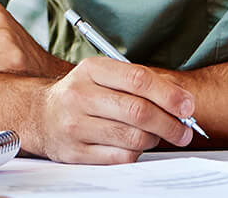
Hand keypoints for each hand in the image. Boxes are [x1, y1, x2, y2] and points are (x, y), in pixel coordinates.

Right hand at [29, 57, 194, 163]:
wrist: (39, 115)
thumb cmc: (82, 94)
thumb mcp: (103, 76)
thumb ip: (139, 83)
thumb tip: (182, 100)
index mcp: (91, 70)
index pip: (138, 79)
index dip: (169, 94)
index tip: (188, 106)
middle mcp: (80, 95)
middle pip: (138, 111)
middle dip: (170, 123)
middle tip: (185, 131)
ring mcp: (75, 125)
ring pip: (132, 137)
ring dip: (155, 140)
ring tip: (158, 136)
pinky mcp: (75, 152)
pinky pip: (120, 157)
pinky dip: (136, 153)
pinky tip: (135, 145)